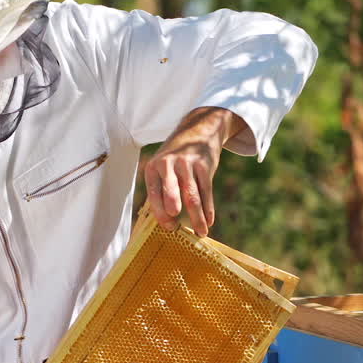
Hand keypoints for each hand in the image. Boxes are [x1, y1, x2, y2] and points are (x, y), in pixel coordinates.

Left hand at [142, 107, 245, 237]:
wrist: (197, 130)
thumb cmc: (175, 157)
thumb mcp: (161, 166)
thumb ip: (161, 189)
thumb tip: (164, 221)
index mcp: (153, 167)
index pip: (153, 193)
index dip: (159, 212)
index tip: (167, 227)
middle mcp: (168, 164)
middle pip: (170, 190)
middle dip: (171, 208)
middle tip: (174, 228)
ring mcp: (187, 163)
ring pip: (192, 195)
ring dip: (197, 217)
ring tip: (201, 233)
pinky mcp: (205, 165)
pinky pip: (207, 190)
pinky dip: (209, 208)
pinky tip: (209, 221)